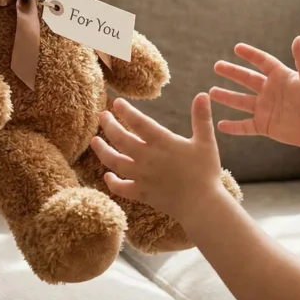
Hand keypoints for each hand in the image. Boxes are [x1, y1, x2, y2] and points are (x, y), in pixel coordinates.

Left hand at [90, 94, 222, 220]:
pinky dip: (112, 183)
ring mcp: (142, 176)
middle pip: (120, 139)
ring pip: (114, 162)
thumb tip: (202, 94)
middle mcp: (147, 158)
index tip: (116, 103)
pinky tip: (107, 176)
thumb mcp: (206, 142)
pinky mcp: (141, 193)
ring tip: (94, 141)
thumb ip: (201, 118)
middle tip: (101, 116)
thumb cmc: (206, 172)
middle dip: (108, 126)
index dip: (126, 111)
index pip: (138, 122)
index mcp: (162, 143)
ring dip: (102, 151)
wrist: (202, 205)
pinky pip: (121, 188)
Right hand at [210, 36, 299, 150]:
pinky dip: (233, 127)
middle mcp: (270, 91)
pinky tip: (220, 125)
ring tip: (211, 92)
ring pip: (241, 102)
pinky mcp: (265, 126)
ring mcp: (266, 109)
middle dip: (232, 73)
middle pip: (246, 79)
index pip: (262, 62)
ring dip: (226, 97)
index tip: (237, 48)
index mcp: (281, 77)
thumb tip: (298, 38)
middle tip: (217, 66)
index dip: (251, 55)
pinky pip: (245, 126)